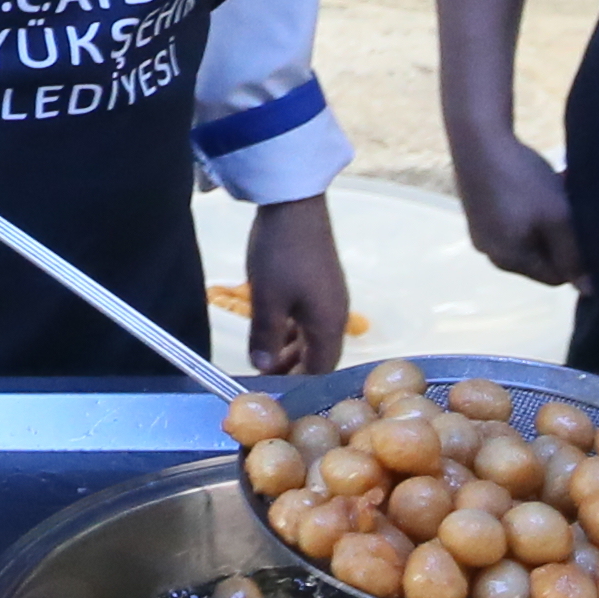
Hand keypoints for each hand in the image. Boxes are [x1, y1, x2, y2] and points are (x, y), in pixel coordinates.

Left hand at [240, 193, 348, 375]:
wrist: (294, 203)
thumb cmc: (281, 254)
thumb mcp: (267, 300)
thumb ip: (265, 338)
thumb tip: (263, 367)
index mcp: (329, 324)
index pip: (320, 371)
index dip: (298, 386)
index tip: (272, 394)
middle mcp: (336, 314)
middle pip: (319, 355)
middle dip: (293, 369)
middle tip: (264, 378)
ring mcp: (330, 296)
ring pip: (313, 336)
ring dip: (291, 349)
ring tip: (265, 357)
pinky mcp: (321, 282)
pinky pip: (309, 318)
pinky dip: (292, 329)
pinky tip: (274, 329)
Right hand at [453, 127, 585, 288]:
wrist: (478, 137)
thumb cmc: (522, 181)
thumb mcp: (557, 218)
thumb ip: (574, 255)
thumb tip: (589, 290)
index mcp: (508, 261)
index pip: (555, 277)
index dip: (577, 258)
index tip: (586, 229)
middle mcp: (490, 252)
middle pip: (542, 256)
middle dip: (562, 234)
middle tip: (573, 206)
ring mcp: (481, 230)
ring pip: (530, 234)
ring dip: (549, 217)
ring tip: (560, 187)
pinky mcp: (478, 209)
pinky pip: (514, 220)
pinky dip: (531, 207)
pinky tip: (538, 181)